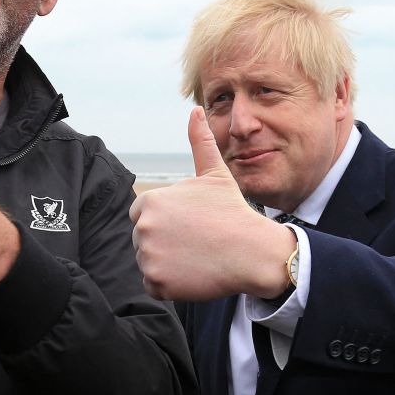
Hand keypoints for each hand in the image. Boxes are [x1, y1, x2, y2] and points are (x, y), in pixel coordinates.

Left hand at [130, 107, 294, 300]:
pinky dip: (170, 284)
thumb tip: (195, 110)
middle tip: (195, 242)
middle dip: (165, 242)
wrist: (252, 252)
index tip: (189, 224)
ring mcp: (149, 256)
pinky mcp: (157, 282)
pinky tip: (193, 273)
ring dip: (167, 263)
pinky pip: (154, 285)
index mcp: (150, 201)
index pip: (143, 215)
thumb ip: (199, 142)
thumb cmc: (233, 212)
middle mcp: (143, 227)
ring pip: (148, 262)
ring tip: (196, 256)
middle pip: (143, 239)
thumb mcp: (215, 174)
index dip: (166, 221)